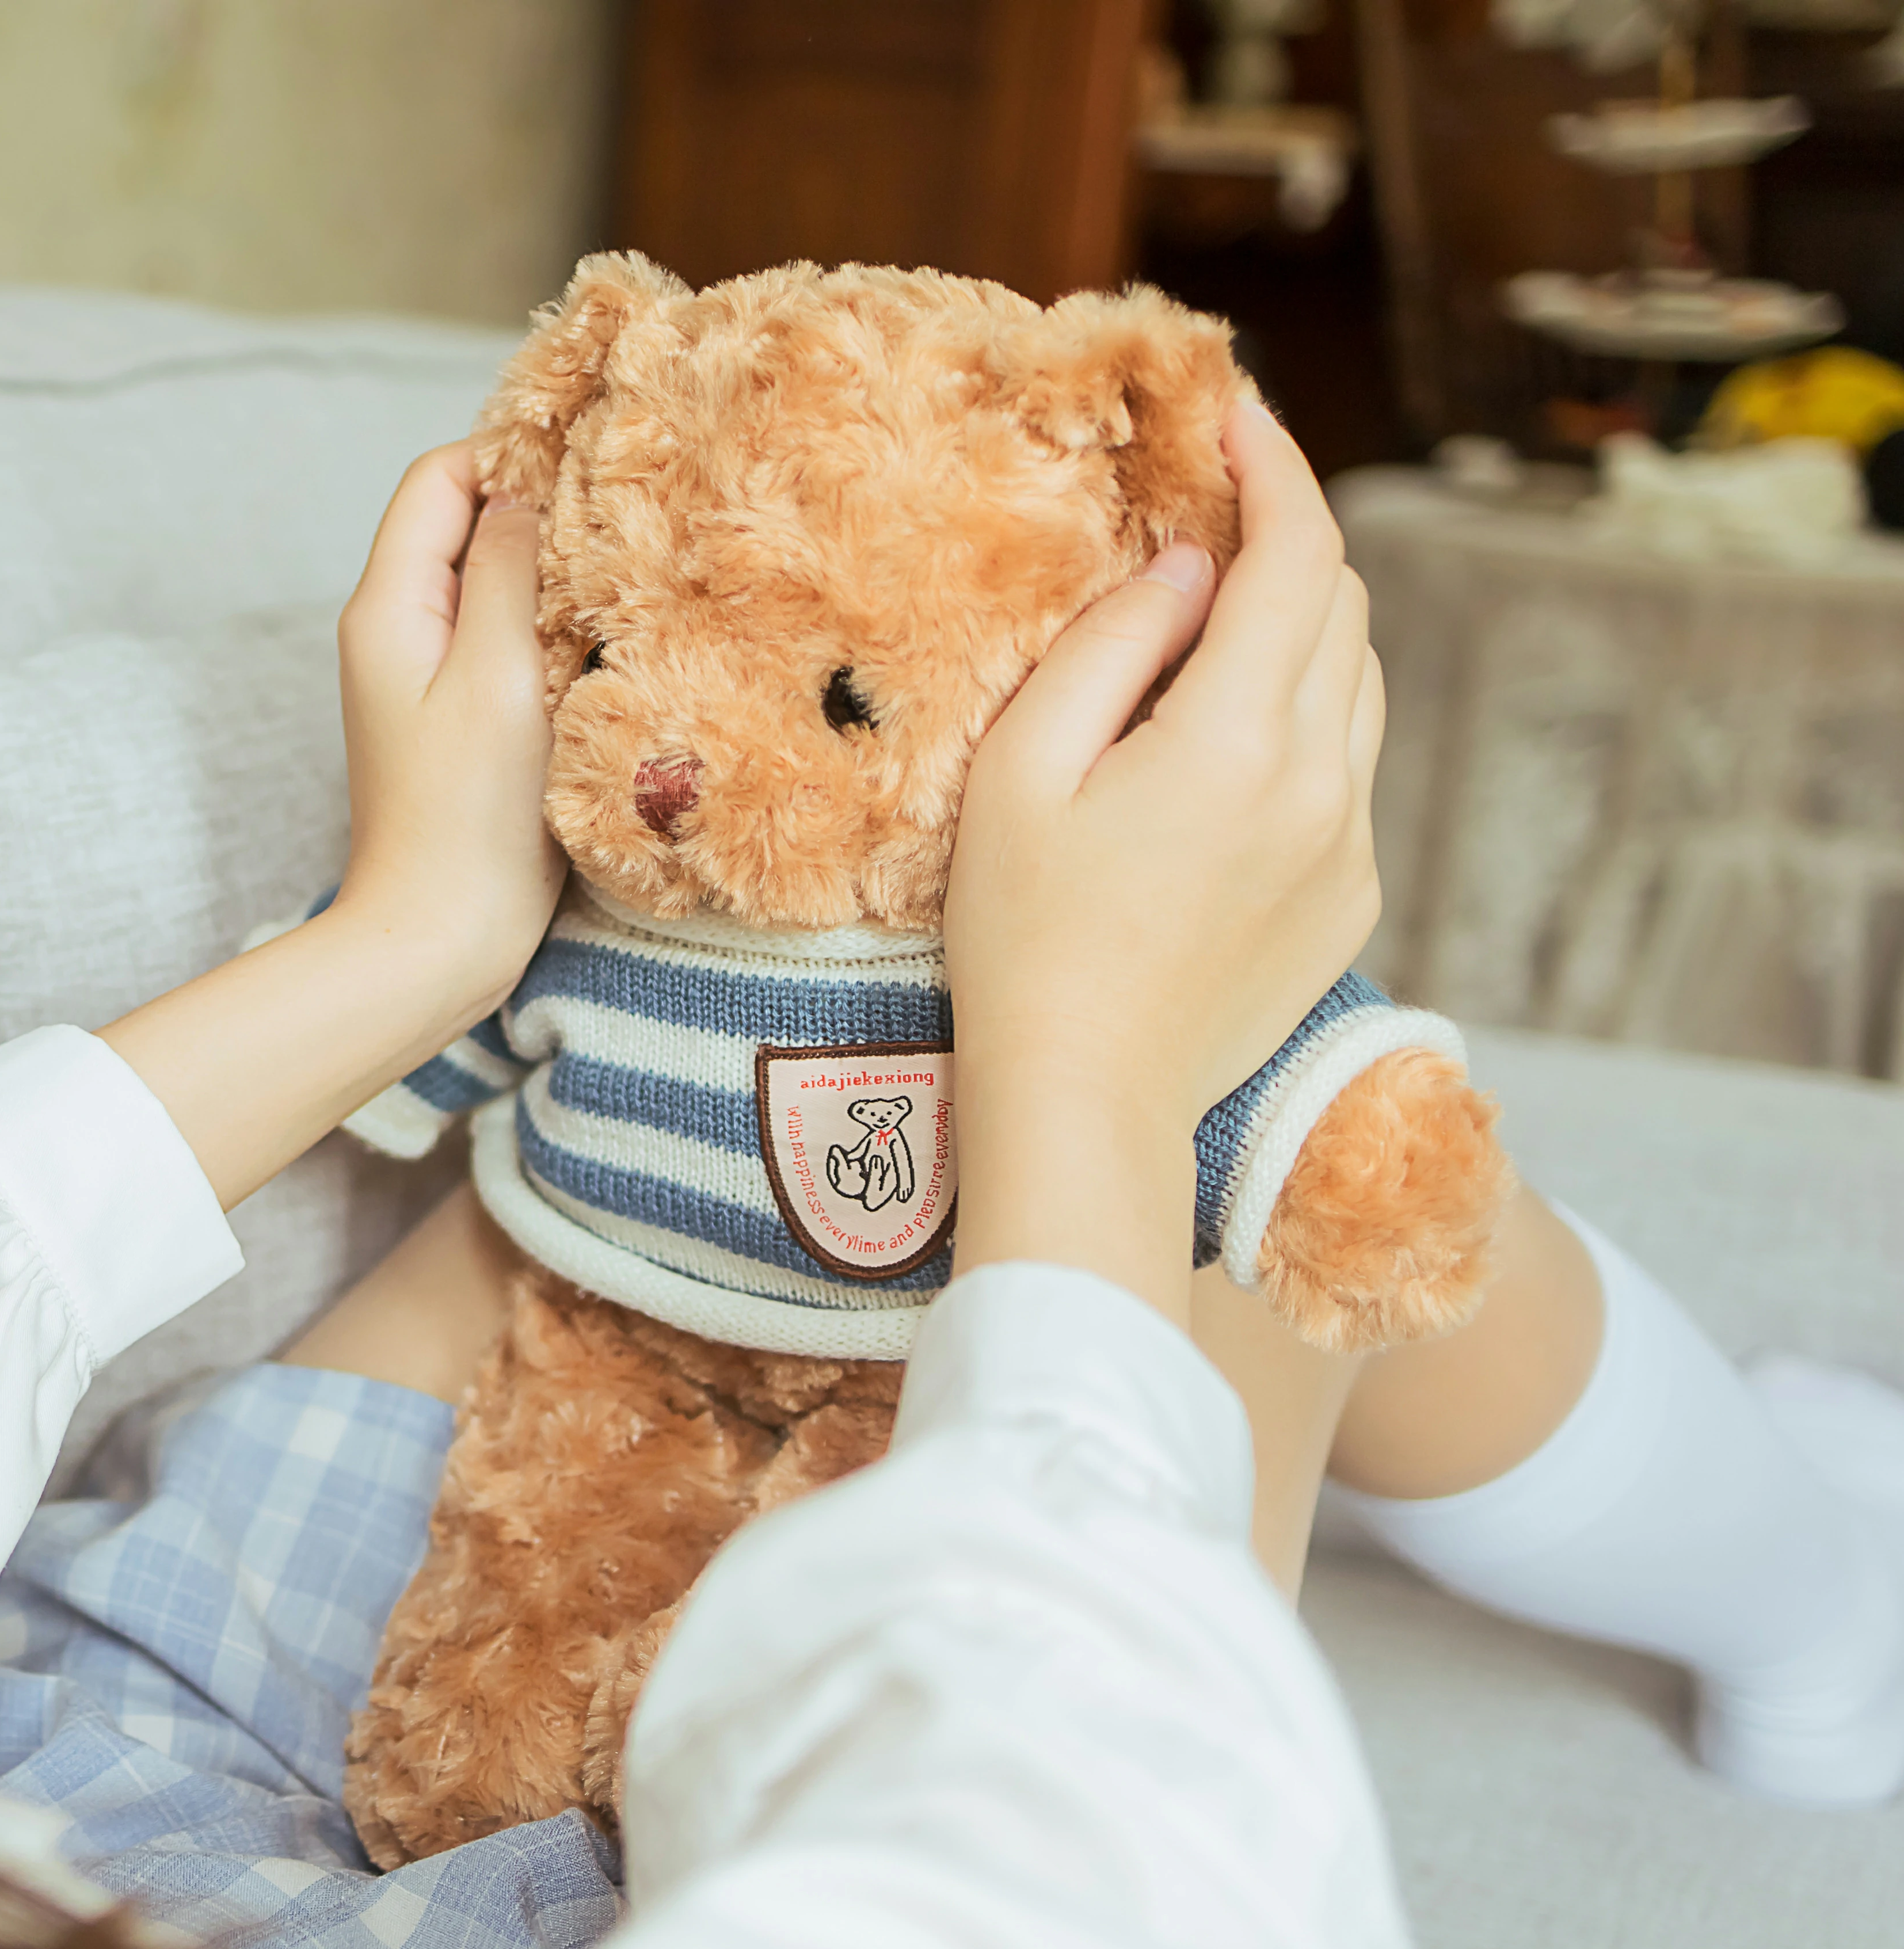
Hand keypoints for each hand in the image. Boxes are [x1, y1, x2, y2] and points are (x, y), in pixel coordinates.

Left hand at [98, 448, 559, 1211]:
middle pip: (466, 522)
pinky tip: (606, 638)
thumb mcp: (496, 674)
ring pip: (494, 582)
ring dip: (555, 570)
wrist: (435, 940)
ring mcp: (428, 678)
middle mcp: (396, 630)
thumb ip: (509, 568)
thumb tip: (526, 480)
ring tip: (625, 567)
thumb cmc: (464, 816)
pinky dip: (554, 627)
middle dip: (540, 507)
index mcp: (388, 605)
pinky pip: (508, 640)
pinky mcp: (464, 721)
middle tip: (627, 507)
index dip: (511, 452)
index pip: (441, 476)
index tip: (593, 456)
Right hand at [943, 395, 1386, 1324]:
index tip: (1237, 414)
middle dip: (1289, 537)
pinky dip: (1302, 717)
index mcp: (1237, 742)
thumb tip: (1183, 571)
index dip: (1277, 466)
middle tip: (1212, 507)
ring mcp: (1347, 846)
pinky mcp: (1348, 898)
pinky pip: (1347, 768)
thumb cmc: (1022, 944)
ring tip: (1216, 620)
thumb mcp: (1022, 777)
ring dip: (1302, 627)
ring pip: (1357, 684)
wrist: (1086, 1105)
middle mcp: (1321, 784)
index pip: (1298, 557)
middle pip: (1343, 607)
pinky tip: (1221, 743)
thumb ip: (1106, 652)